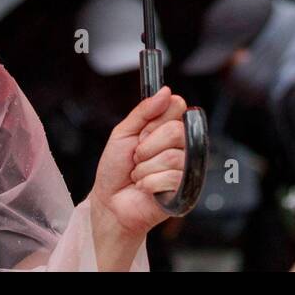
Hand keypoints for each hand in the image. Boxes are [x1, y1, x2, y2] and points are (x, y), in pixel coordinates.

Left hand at [88, 87, 186, 240]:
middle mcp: (181, 146)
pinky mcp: (184, 190)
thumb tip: (166, 91)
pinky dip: (149, 183)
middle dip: (147, 145)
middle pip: (176, 130)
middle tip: (137, 156)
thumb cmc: (115, 169)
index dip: (156, 120)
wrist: (109, 203)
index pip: (178, 107)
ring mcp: (184, 168)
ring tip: (139, 175)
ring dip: (145, 167)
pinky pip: (171, 177)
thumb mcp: (123, 132)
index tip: (142, 132)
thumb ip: (144, 110)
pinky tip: (145, 188)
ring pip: (172, 156)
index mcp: (168, 129)